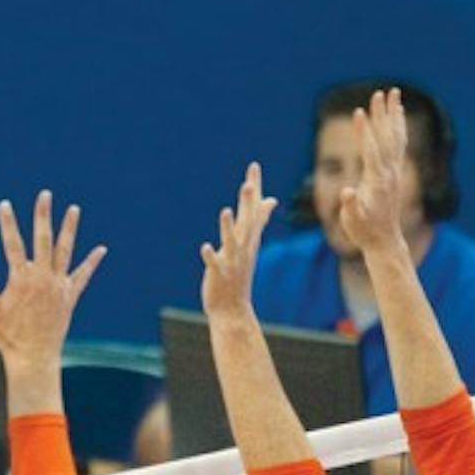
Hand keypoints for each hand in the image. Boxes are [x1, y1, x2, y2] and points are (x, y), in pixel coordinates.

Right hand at [0, 190, 104, 371]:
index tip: (4, 205)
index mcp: (21, 280)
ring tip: (73, 209)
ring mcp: (59, 287)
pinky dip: (91, 262)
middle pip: (43, 240)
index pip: (12, 244)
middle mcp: (43, 278)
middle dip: (43, 216)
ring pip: (66, 251)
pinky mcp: (70, 297)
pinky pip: (83, 276)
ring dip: (69, 229)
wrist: (33, 357)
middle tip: (44, 195)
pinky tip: (101, 249)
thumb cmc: (8, 336)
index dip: (8, 223)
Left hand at [200, 162, 276, 321]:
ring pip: (231, 242)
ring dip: (228, 228)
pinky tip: (204, 247)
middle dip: (248, 204)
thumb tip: (270, 199)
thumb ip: (258, 220)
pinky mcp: (219, 275)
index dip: (254, 187)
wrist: (233, 308)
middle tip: (249, 183)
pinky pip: (215, 264)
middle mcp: (243, 248)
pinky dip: (210, 256)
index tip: (253, 166)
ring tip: (226, 211)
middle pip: (247, 222)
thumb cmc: (238, 273)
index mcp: (248, 238)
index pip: (254, 208)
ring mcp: (232, 261)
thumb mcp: (250, 243)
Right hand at [336, 87, 408, 254]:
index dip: (364, 132)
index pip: (370, 150)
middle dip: (381, 115)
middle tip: (378, 93)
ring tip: (393, 93)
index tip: (359, 112)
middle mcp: (389, 172)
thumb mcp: (353, 222)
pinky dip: (397, 126)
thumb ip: (351, 206)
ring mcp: (393, 171)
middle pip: (386, 138)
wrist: (384, 241)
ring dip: (393, 114)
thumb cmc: (364, 231)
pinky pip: (398, 143)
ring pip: (395, 137)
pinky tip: (397, 114)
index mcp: (377, 181)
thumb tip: (348, 192)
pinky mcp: (394, 172)